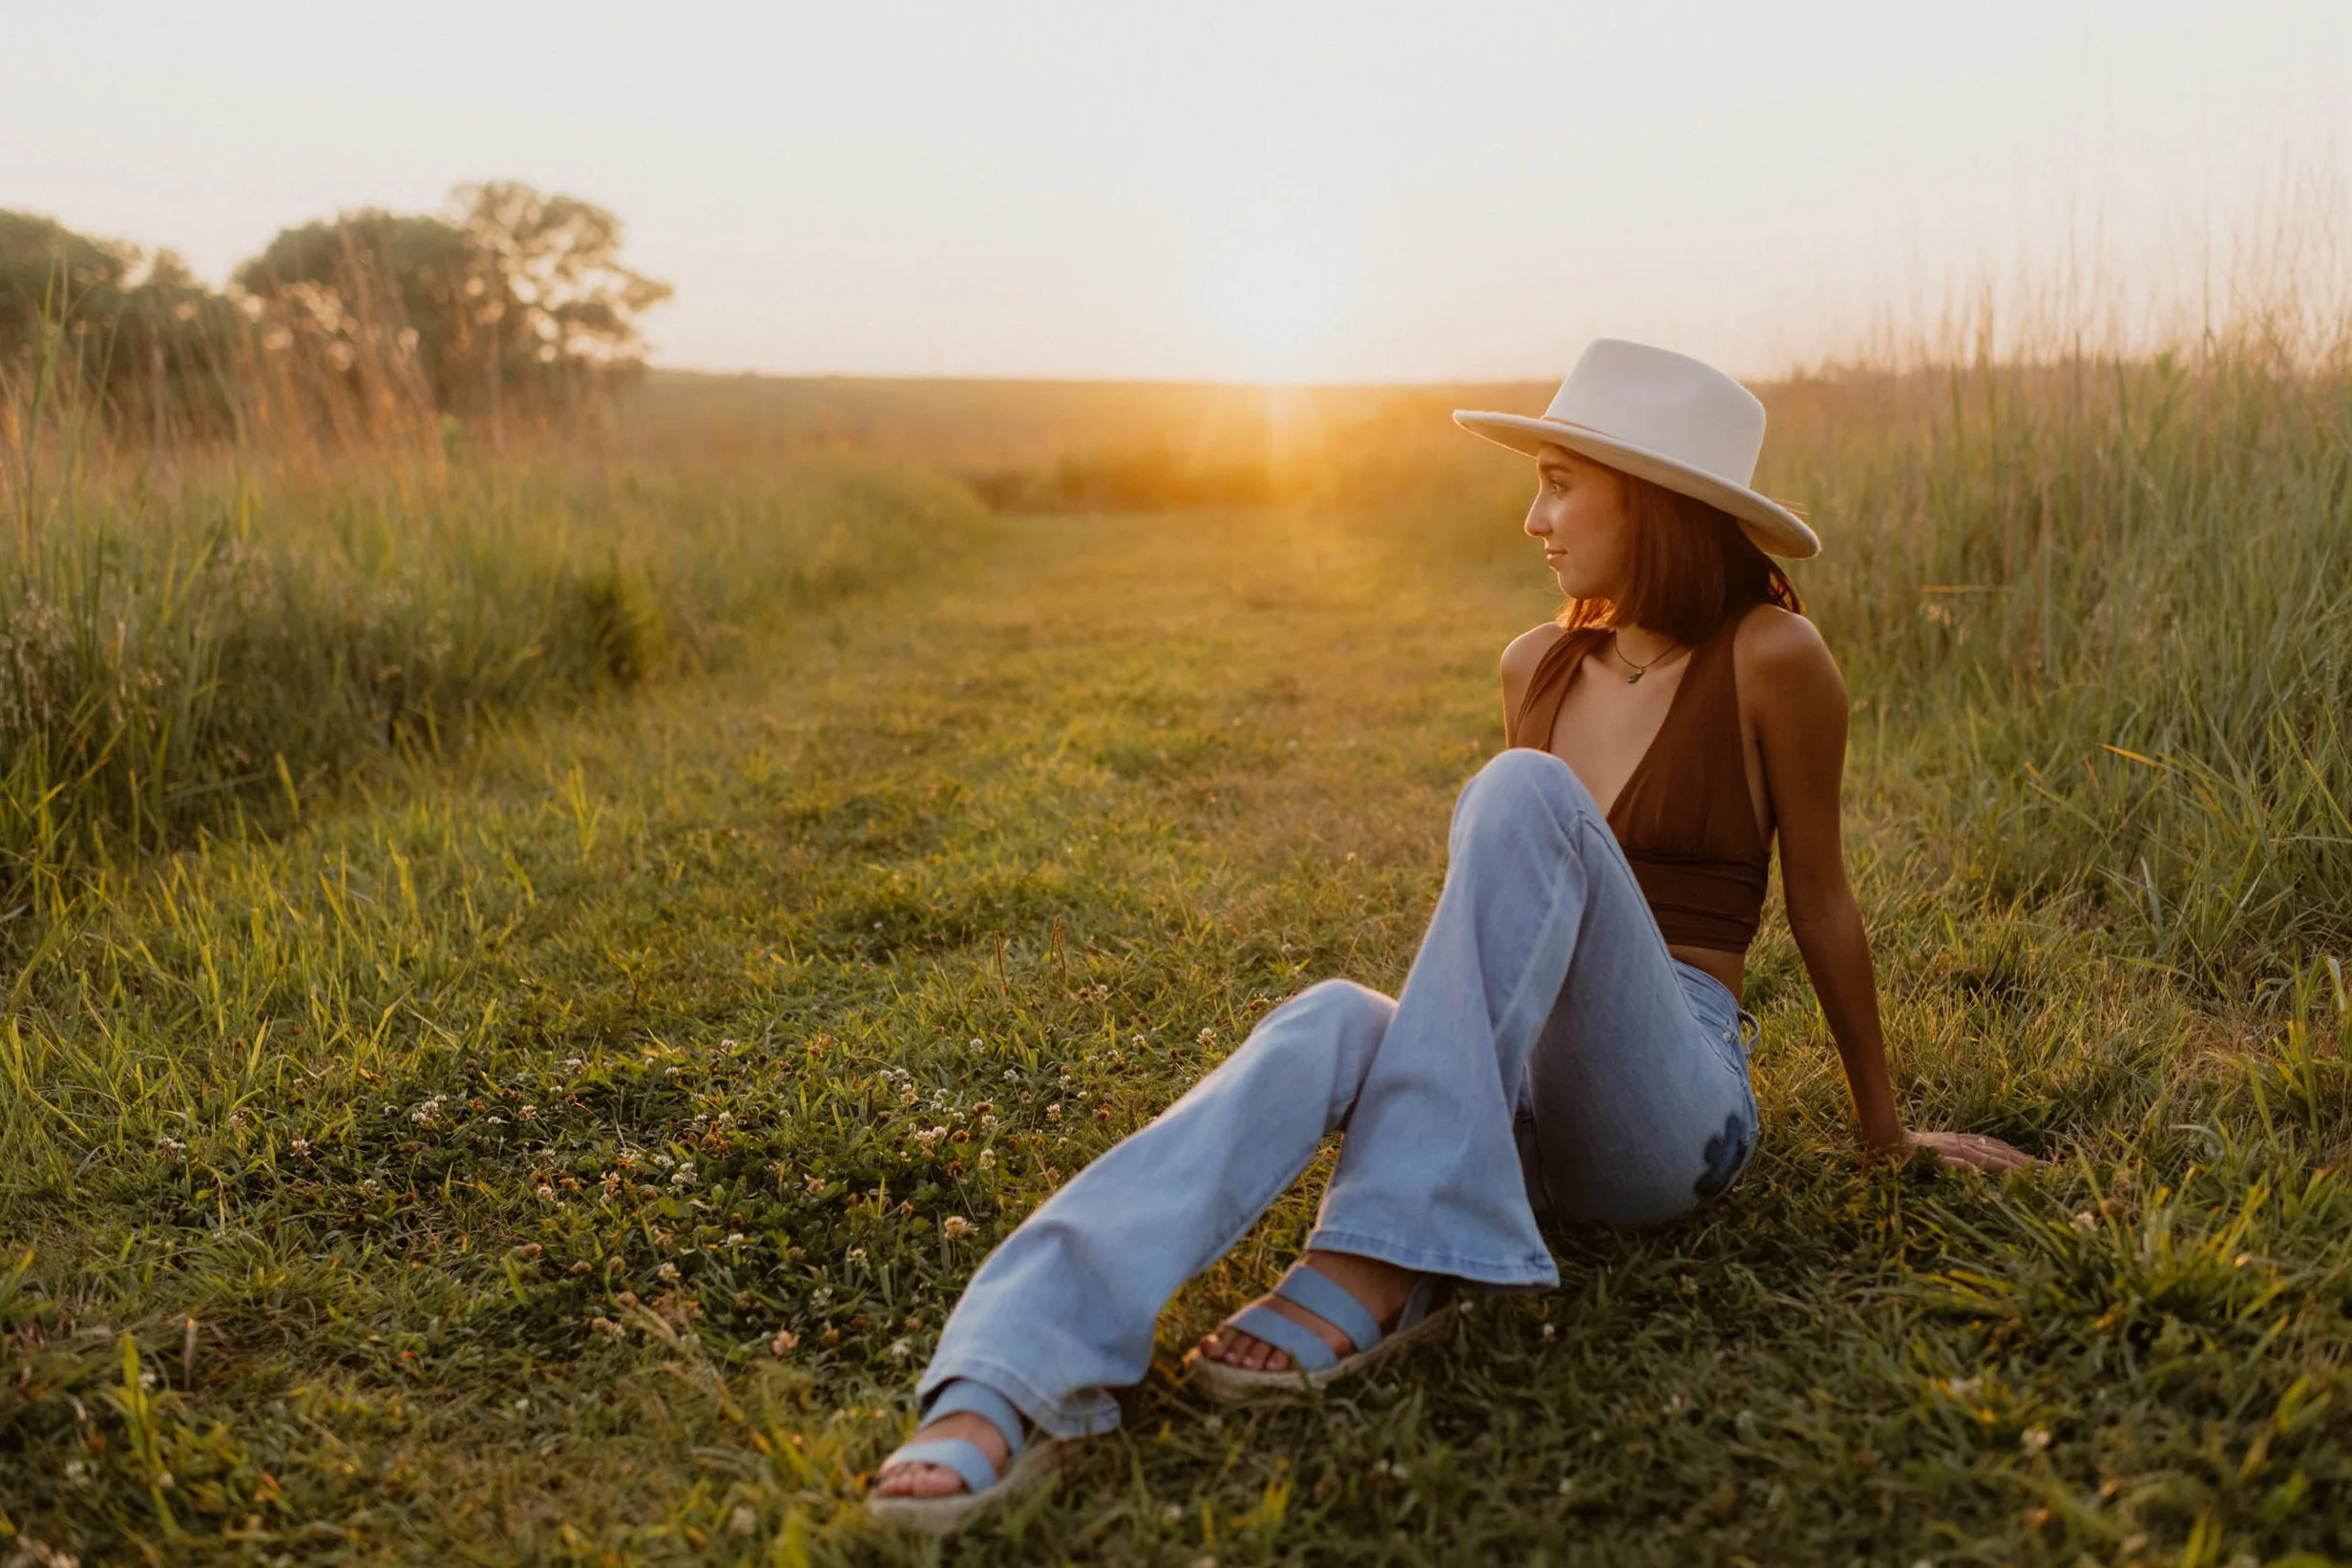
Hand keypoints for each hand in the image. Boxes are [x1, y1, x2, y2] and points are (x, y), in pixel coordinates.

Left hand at [1899, 1129, 2038, 1173]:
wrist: (1885, 1139)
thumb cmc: (1903, 1160)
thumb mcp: (1925, 1166)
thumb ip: (1953, 1167)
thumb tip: (1979, 1172)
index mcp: (1962, 1154)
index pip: (1998, 1162)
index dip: (2020, 1169)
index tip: (2042, 1174)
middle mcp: (1964, 1145)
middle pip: (2001, 1153)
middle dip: (2025, 1162)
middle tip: (2049, 1169)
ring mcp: (1959, 1140)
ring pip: (1994, 1146)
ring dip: (2015, 1154)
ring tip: (2033, 1162)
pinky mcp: (1952, 1138)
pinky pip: (1982, 1141)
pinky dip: (1998, 1146)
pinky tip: (2004, 1149)